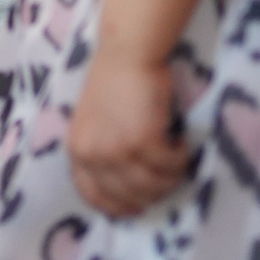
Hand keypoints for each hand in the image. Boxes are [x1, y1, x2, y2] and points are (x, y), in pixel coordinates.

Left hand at [67, 46, 189, 217]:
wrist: (127, 53)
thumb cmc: (113, 83)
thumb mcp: (95, 123)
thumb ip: (103, 152)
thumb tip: (128, 188)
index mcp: (78, 150)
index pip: (93, 195)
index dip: (118, 206)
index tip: (139, 206)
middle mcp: (94, 155)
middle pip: (130, 196)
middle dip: (154, 191)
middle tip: (169, 176)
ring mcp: (117, 150)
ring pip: (154, 185)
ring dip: (172, 176)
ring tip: (177, 158)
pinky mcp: (143, 141)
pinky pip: (170, 165)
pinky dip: (181, 158)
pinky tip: (182, 142)